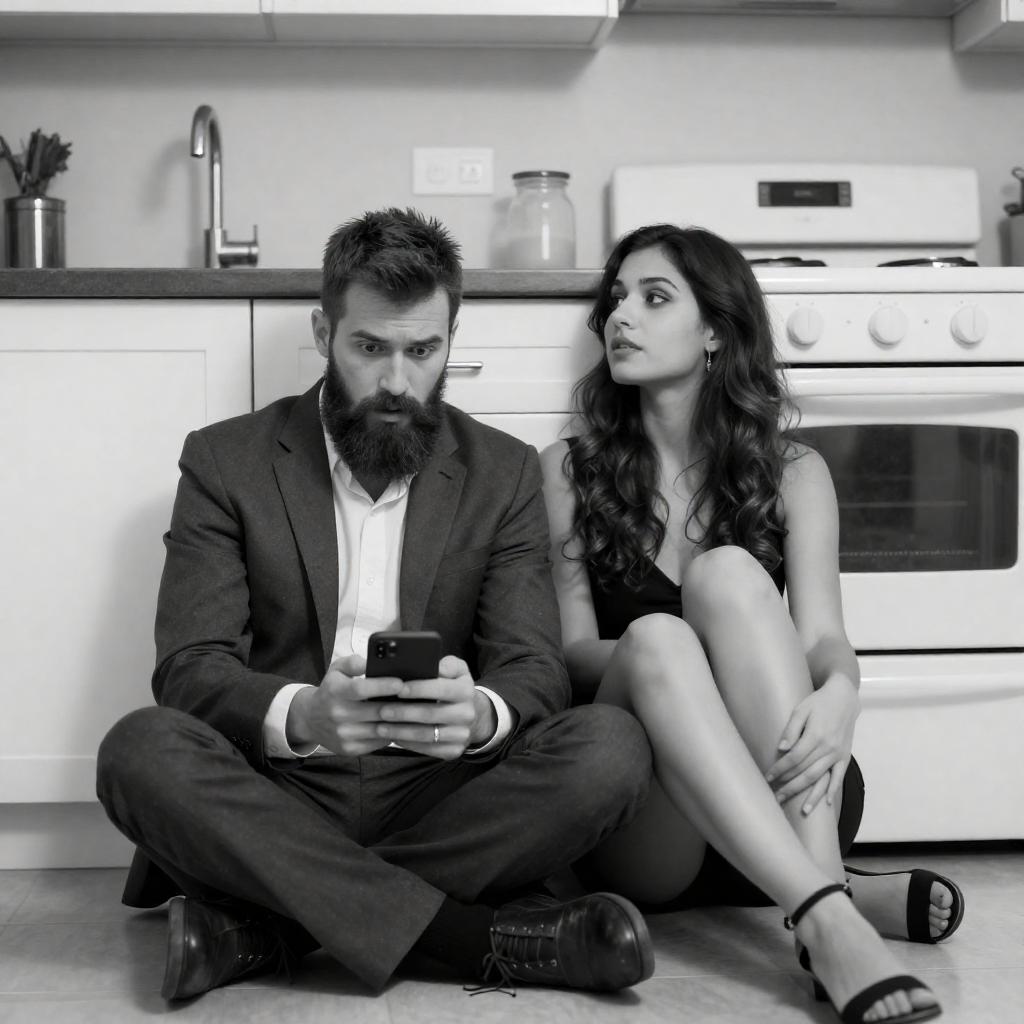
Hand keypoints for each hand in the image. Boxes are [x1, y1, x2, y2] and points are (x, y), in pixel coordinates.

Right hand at [287, 653, 404, 756]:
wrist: (310, 719)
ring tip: (415, 711)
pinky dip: (392, 734)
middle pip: (376, 711)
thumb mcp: (336, 670)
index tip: (401, 683)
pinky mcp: (350, 749)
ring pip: (380, 729)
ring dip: (400, 721)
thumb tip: (369, 662)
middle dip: (399, 705)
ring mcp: (344, 735)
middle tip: (417, 698)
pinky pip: (378, 742)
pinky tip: (402, 725)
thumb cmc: (331, 690)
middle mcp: (338, 714)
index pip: (360, 689)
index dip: (382, 686)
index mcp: (335, 691)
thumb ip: (353, 662)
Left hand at [373, 655, 483, 759]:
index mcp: (466, 691)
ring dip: (400, 731)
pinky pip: (427, 749)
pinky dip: (408, 743)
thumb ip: (447, 664)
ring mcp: (461, 735)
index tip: (398, 689)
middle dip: (403, 712)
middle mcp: (467, 714)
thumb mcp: (457, 671)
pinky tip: (394, 737)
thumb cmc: (455, 689)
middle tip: (381, 710)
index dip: (419, 689)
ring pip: (426, 734)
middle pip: (430, 714)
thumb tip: (434, 666)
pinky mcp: (454, 751)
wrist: (473, 716)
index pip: (441, 689)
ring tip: (380, 726)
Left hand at [764, 675, 859, 814]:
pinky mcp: (845, 757)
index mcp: (815, 735)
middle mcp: (828, 748)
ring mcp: (838, 754)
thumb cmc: (818, 702)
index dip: (780, 769)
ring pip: (821, 779)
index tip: (768, 777)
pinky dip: (833, 791)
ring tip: (801, 811)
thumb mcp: (801, 709)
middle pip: (805, 772)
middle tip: (776, 798)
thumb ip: (791, 729)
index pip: (794, 759)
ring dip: (809, 795)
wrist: (844, 697)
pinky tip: (826, 804)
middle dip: (790, 787)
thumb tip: (781, 749)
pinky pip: (839, 777)